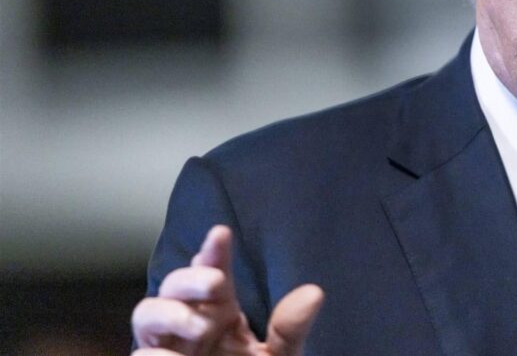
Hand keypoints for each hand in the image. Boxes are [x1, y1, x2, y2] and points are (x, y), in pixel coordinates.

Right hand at [132, 225, 323, 355]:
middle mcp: (192, 324)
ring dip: (167, 312)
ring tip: (199, 326)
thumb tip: (314, 293)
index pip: (214, 273)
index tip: (221, 233)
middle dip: (191, 278)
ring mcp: (170, 348)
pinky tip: (170, 355)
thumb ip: (290, 330)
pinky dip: (154, 353)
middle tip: (215, 283)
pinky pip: (142, 355)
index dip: (214, 252)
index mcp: (222, 313)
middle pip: (174, 286)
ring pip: (146, 314)